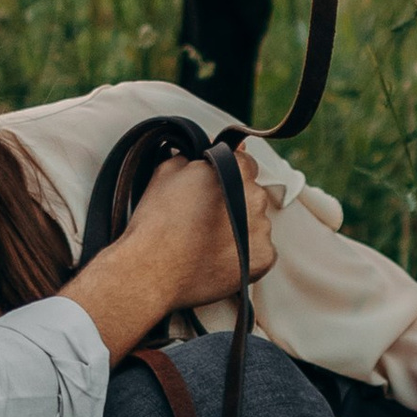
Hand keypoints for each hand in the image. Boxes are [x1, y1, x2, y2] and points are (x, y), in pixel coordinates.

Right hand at [124, 148, 276, 310]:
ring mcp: (262, 230)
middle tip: (205, 219)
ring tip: (208, 243)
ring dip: (241, 230)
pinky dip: (244, 255)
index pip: (245, 163)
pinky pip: (260, 252)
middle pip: (252, 195)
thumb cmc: (156, 222)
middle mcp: (255, 198)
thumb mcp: (166, 172)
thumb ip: (195, 154)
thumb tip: (210, 145)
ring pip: (256, 224)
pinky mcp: (263, 258)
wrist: (153, 271)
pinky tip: (219, 259)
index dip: (228, 176)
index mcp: (234, 172)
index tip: (213, 190)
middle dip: (235, 203)